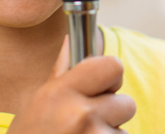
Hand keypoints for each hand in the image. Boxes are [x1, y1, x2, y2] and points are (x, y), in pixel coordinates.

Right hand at [6, 36, 135, 133]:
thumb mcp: (38, 105)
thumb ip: (62, 74)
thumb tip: (73, 40)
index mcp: (60, 92)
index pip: (112, 65)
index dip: (110, 76)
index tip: (100, 88)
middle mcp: (79, 115)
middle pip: (126, 103)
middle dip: (111, 115)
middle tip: (84, 126)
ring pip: (124, 132)